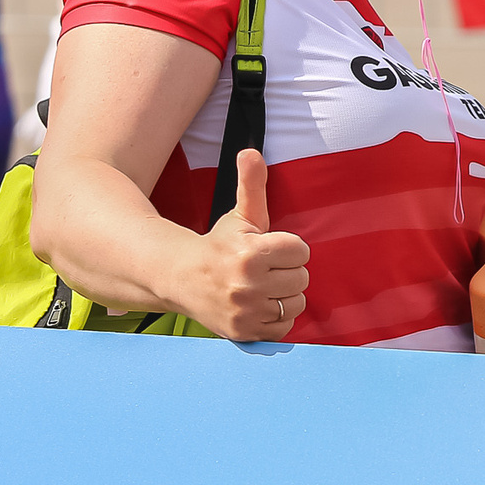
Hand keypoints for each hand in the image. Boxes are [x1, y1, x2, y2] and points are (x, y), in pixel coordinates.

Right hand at [182, 149, 309, 340]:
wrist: (182, 280)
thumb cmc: (219, 245)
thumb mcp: (239, 215)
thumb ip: (251, 183)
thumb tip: (251, 152)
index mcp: (251, 253)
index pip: (301, 251)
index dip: (288, 248)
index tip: (268, 249)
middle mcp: (248, 284)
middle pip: (301, 278)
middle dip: (286, 271)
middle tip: (264, 269)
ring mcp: (245, 311)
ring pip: (296, 303)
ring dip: (284, 295)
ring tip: (262, 286)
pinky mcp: (244, 333)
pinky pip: (284, 327)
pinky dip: (277, 318)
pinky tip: (260, 305)